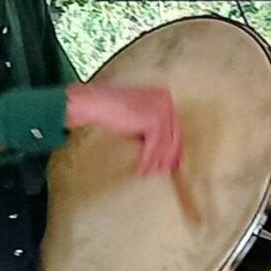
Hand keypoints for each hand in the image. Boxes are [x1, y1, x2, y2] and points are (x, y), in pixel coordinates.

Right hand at [66, 84, 181, 175]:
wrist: (95, 104)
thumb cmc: (112, 111)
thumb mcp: (139, 120)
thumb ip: (152, 131)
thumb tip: (164, 153)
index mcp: (164, 97)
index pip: (174, 126)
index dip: (175, 146)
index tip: (175, 161)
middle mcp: (166, 101)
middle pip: (174, 135)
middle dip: (169, 156)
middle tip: (166, 171)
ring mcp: (161, 110)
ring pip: (164, 142)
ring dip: (157, 161)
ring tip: (150, 173)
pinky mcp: (154, 121)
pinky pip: (153, 146)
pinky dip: (147, 159)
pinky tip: (142, 169)